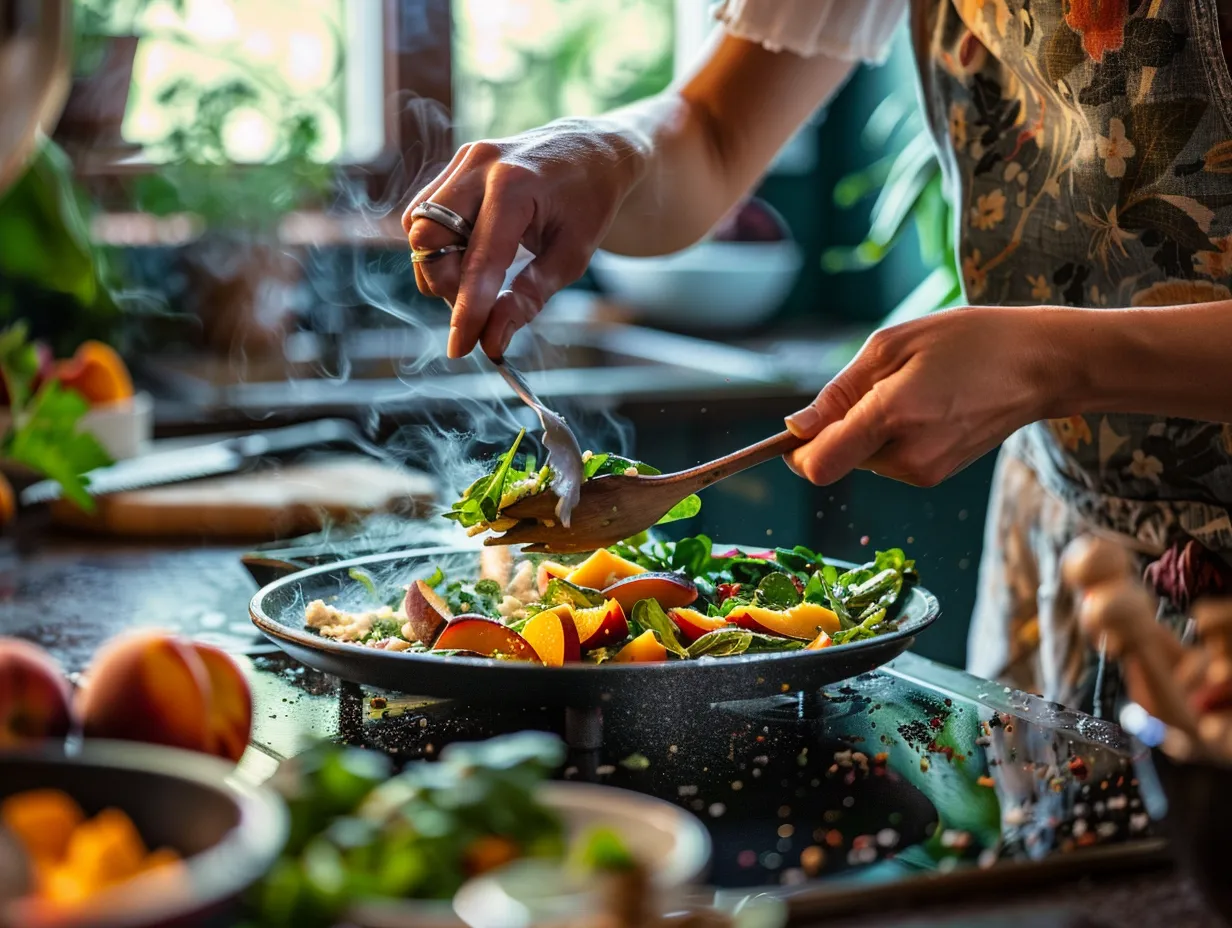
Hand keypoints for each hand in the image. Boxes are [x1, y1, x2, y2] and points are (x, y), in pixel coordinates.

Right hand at [403, 120, 644, 358]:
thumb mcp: (572, 256)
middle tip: (481, 303)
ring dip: (439, 265)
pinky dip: (440, 245)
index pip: (479, 260)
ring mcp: (463, 160)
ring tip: (480, 278)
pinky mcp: (455, 165)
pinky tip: (472, 254)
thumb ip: (529, 297)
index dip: (466, 310)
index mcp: (516, 186)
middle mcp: (480, 165)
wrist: (593, 150)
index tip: (460, 349)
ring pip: (419, 227)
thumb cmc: (588, 203)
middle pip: (429, 239)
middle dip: (446, 283)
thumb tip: (492, 340)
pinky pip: (424, 214)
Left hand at [784, 306, 1073, 486]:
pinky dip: (890, 436)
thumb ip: (837, 394)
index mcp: (892, 416)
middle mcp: (907, 456)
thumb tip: (794, 429)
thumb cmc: (967, 341)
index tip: (796, 430)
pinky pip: (888, 459)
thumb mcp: (892, 345)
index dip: (794, 452)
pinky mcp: (934, 476)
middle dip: (838, 428)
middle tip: (879, 383)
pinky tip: (926, 406)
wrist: (1040, 365)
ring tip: (912, 390)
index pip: (818, 465)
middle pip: (836, 458)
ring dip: (867, 429)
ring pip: (862, 459)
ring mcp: (924, 472)